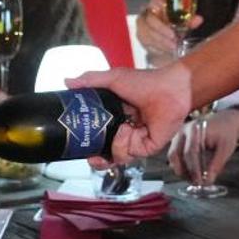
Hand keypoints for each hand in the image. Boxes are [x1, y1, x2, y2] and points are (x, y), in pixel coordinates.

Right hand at [70, 64, 191, 163]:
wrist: (171, 89)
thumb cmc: (146, 82)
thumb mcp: (112, 79)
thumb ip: (89, 81)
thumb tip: (67, 82)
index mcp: (114, 116)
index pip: (97, 134)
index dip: (86, 141)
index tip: (76, 142)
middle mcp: (123, 130)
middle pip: (105, 152)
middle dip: (96, 158)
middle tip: (91, 156)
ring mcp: (135, 140)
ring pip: (116, 156)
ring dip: (114, 145)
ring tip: (121, 129)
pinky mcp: (146, 148)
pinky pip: (129, 154)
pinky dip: (125, 143)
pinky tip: (129, 130)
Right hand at [134, 0, 203, 58]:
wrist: (167, 40)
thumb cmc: (175, 27)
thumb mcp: (184, 23)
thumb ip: (190, 20)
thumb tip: (198, 19)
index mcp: (159, 2)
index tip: (162, 3)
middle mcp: (148, 10)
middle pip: (151, 18)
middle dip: (162, 28)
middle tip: (173, 36)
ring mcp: (142, 23)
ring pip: (148, 31)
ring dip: (161, 40)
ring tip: (172, 46)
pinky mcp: (141, 35)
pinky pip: (147, 41)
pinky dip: (158, 46)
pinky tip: (166, 49)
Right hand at [169, 109, 238, 180]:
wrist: (225, 121)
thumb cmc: (226, 134)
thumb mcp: (225, 148)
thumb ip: (216, 164)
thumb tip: (208, 181)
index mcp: (195, 129)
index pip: (190, 152)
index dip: (193, 169)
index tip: (199, 181)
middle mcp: (182, 131)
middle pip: (175, 155)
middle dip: (184, 172)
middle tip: (195, 183)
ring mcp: (177, 135)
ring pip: (172, 157)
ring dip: (181, 171)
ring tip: (193, 180)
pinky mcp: (177, 140)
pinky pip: (174, 156)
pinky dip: (180, 166)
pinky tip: (190, 174)